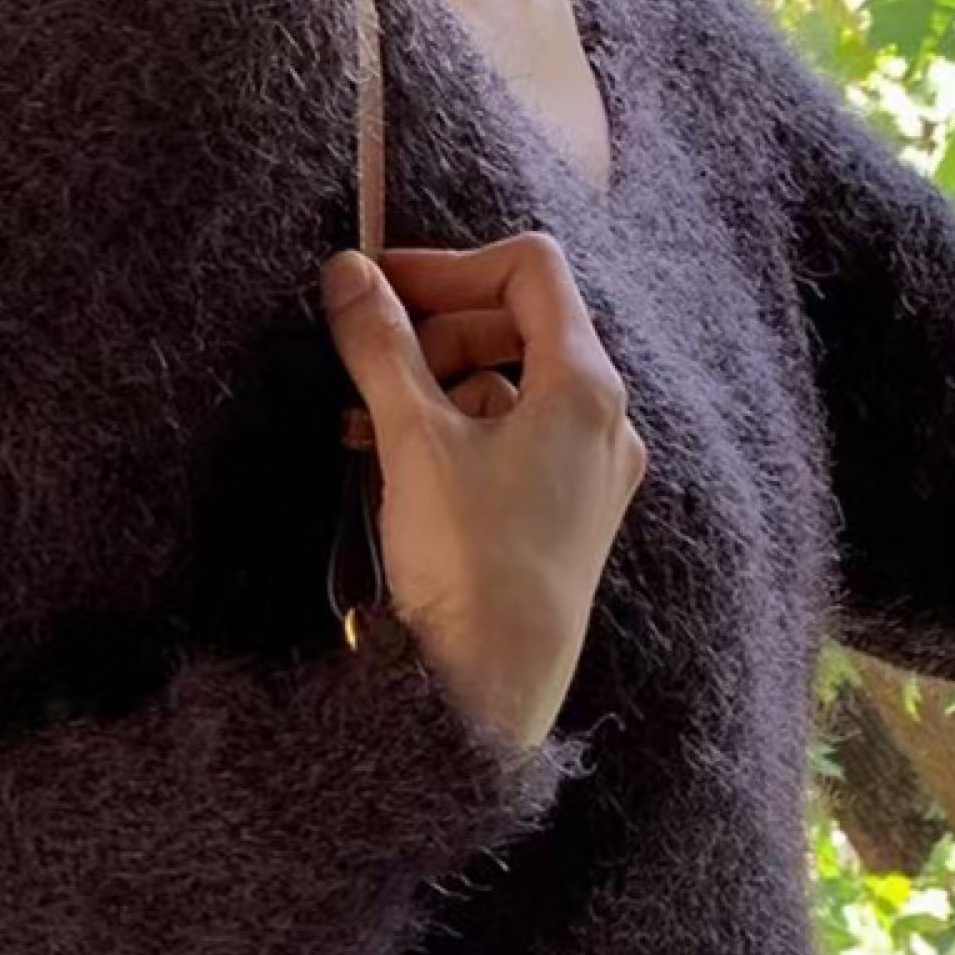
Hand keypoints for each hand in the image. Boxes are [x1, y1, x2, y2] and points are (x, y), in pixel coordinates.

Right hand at [318, 231, 648, 753]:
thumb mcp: (411, 439)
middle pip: (519, 325)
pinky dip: (453, 434)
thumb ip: (381, 344)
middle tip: (368, 356)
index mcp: (584, 387)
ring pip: (508, 388)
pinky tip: (391, 460)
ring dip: (433, 386)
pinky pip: (510, 443)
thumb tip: (350, 273)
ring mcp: (589, 473)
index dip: (450, 265)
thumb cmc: (470, 566)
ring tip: (363, 418)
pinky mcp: (565, 516)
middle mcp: (604, 423)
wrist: (495, 688)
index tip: (384, 288)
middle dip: (437, 330)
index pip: (529, 270)